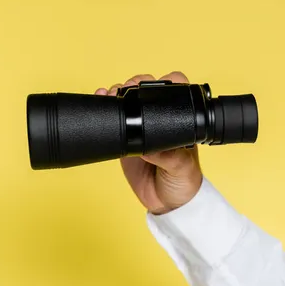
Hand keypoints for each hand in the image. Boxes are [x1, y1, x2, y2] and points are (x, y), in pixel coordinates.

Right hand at [95, 71, 202, 214]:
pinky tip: (100, 101)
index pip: (176, 90)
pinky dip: (105, 108)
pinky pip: (114, 120)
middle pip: (146, 90)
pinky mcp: (126, 140)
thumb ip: (169, 156)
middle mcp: (161, 120)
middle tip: (124, 90)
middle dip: (133, 84)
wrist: (167, 204)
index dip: (164, 81)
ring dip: (117, 93)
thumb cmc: (184, 183)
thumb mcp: (182, 168)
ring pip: (128, 101)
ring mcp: (142, 128)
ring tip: (109, 94)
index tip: (150, 84)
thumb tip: (148, 146)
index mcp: (180, 122)